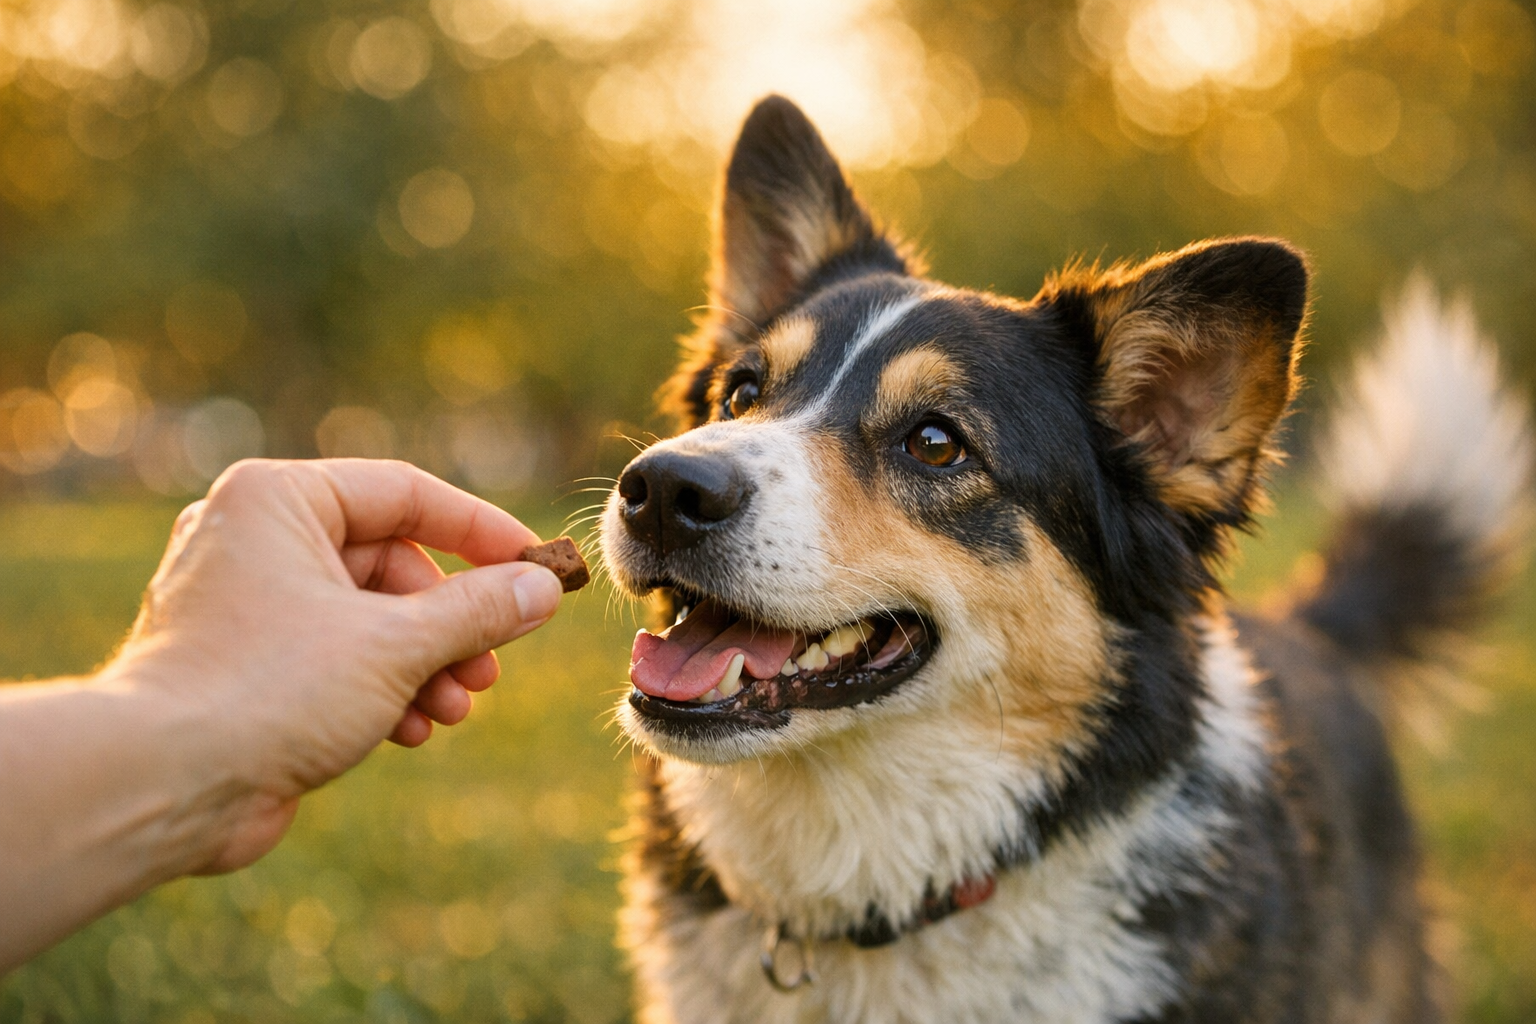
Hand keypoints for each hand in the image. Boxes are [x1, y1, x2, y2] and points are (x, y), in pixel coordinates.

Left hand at [106, 458, 562, 873]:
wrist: (158, 786)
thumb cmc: (265, 691)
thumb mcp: (396, 643)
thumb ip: (479, 610)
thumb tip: (542, 588)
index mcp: (279, 500)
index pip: (406, 494)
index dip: (482, 532)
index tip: (537, 567)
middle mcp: (257, 539)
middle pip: (393, 563)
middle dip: (451, 622)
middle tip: (491, 666)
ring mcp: (250, 603)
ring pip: (370, 616)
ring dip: (425, 663)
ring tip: (455, 708)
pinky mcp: (250, 663)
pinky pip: (338, 656)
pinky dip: (383, 688)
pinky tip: (412, 729)